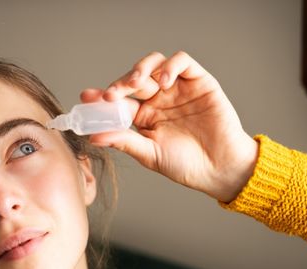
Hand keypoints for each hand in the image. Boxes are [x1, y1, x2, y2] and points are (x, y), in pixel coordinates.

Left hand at [80, 51, 258, 202]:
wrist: (220, 169)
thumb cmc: (185, 165)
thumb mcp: (150, 154)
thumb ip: (124, 141)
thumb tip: (93, 137)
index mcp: (143, 116)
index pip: (119, 101)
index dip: (102, 97)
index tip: (86, 98)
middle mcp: (158, 99)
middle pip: (134, 79)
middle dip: (119, 83)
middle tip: (110, 94)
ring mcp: (178, 88)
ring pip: (155, 64)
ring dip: (141, 68)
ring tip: (135, 83)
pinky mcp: (199, 81)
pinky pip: (182, 62)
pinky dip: (170, 66)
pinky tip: (163, 82)